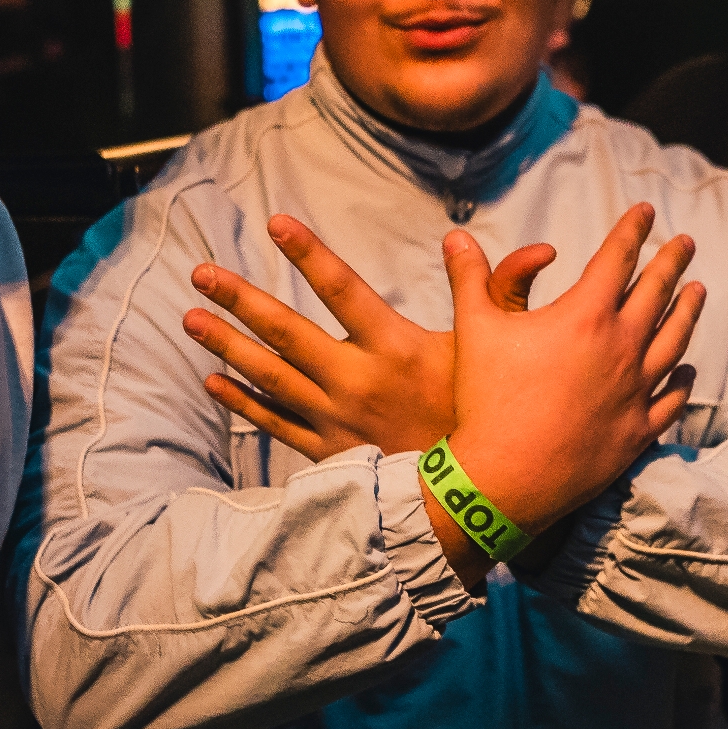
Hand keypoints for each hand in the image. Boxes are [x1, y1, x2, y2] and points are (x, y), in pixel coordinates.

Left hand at [183, 216, 553, 459]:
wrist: (476, 505)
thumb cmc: (486, 419)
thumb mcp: (497, 355)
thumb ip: (506, 294)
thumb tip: (537, 249)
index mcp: (396, 350)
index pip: (344, 290)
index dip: (310, 254)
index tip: (276, 223)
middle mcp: (357, 383)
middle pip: (287, 334)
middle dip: (241, 300)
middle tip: (200, 273)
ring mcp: (336, 421)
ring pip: (269, 377)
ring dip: (227, 346)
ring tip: (190, 319)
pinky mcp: (328, 454)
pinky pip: (274, 424)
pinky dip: (241, 402)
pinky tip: (212, 380)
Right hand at [440, 204, 703, 584]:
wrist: (503, 477)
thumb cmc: (486, 401)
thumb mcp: (473, 329)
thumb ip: (468, 277)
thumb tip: (455, 235)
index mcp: (586, 316)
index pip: (618, 259)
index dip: (632, 230)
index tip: (645, 211)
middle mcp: (622, 347)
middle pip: (657, 293)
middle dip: (672, 261)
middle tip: (686, 242)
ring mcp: (636, 391)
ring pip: (675, 341)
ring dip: (688, 311)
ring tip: (698, 291)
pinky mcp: (639, 430)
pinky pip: (672, 399)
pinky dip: (683, 380)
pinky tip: (688, 370)